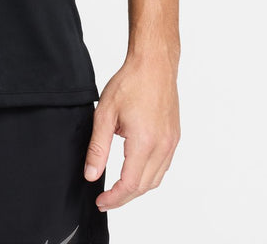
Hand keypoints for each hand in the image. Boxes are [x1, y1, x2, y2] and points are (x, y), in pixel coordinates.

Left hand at [83, 52, 180, 210]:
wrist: (154, 64)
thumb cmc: (130, 82)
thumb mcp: (105, 114)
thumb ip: (98, 148)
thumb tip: (92, 174)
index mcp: (144, 142)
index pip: (130, 184)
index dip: (114, 198)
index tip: (101, 202)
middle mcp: (162, 146)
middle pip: (144, 186)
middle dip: (124, 197)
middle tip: (106, 199)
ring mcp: (171, 142)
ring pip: (156, 179)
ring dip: (137, 188)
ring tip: (118, 189)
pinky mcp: (174, 137)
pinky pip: (163, 166)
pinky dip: (149, 175)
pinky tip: (136, 170)